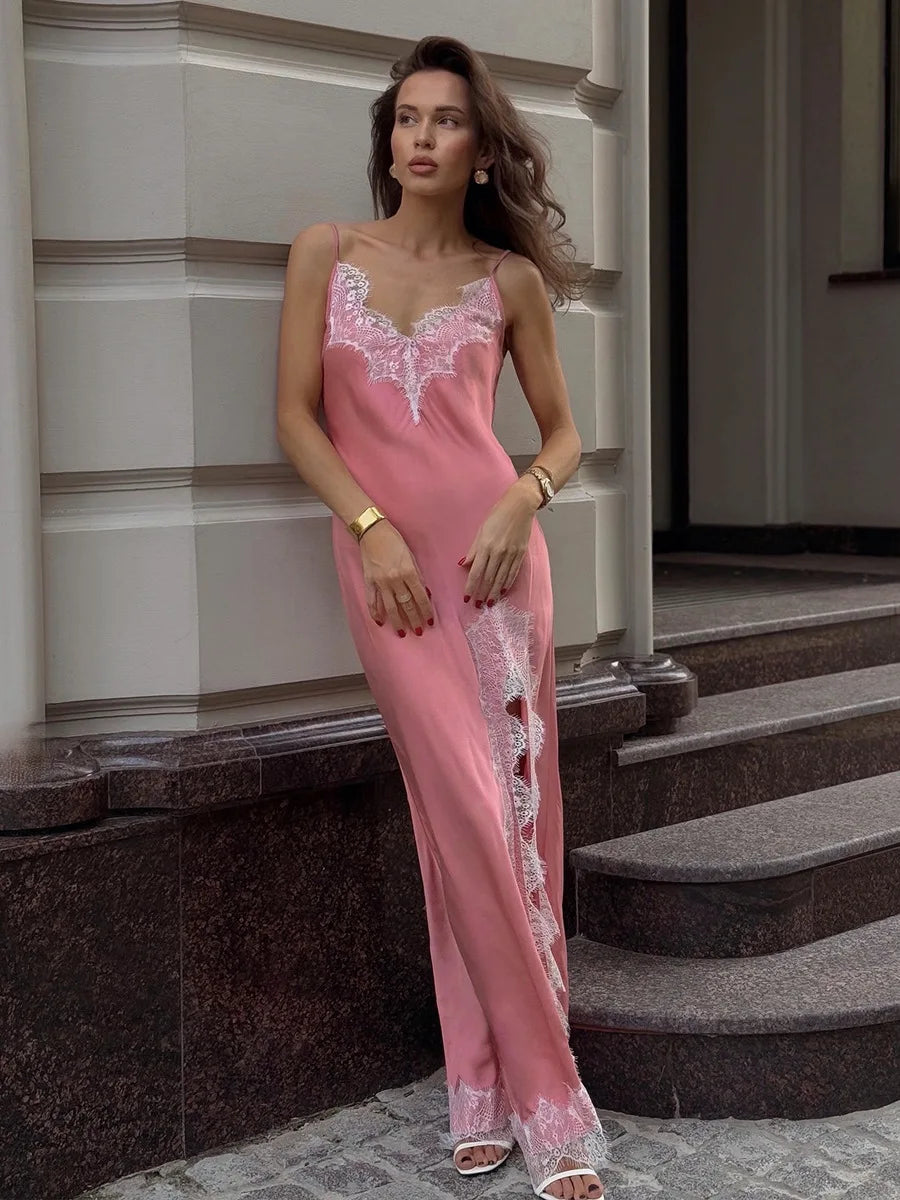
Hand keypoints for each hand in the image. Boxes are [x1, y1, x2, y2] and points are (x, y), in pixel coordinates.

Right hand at [359, 520, 433, 635]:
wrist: (372, 531)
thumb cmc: (394, 540)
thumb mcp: (411, 555)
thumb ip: (417, 575)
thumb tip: (424, 592)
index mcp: (408, 572)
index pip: (420, 596)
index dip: (425, 610)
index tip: (429, 621)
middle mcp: (394, 580)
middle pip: (406, 604)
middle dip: (413, 619)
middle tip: (418, 631)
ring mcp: (380, 582)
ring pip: (390, 607)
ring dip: (397, 621)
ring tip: (402, 632)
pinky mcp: (369, 581)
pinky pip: (372, 601)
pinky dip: (375, 612)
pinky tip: (380, 622)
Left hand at [459, 480, 539, 606]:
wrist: (520, 506)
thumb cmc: (497, 515)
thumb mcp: (481, 530)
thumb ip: (473, 549)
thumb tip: (464, 564)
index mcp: (486, 546)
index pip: (476, 571)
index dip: (471, 586)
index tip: (467, 597)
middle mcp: (498, 552)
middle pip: (489, 578)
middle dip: (482, 593)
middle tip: (478, 605)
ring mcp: (511, 554)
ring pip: (501, 578)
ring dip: (494, 592)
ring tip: (490, 603)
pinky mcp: (520, 554)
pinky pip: (513, 573)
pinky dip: (507, 583)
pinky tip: (503, 591)